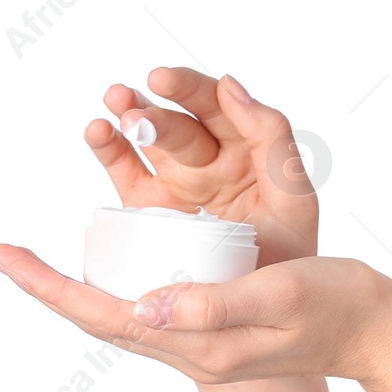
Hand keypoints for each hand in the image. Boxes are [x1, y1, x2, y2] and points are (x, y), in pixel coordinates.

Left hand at [0, 249, 391, 388]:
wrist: (377, 330)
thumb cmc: (337, 306)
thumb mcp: (278, 296)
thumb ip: (214, 303)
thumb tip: (144, 305)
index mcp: (198, 343)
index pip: (105, 316)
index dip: (50, 287)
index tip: (4, 257)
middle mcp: (191, 345)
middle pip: (101, 317)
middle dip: (51, 287)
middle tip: (5, 255)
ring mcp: (203, 336)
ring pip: (123, 311)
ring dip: (82, 284)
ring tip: (46, 259)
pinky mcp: (217, 319)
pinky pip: (154, 301)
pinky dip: (124, 278)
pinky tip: (121, 259)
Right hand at [90, 66, 317, 265]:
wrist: (267, 311)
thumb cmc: (289, 251)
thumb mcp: (293, 195)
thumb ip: (271, 137)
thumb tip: (230, 84)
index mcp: (245, 147)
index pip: (216, 105)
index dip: (190, 89)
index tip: (163, 80)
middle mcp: (207, 158)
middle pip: (177, 124)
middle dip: (154, 111)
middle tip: (132, 109)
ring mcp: (175, 180)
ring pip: (146, 140)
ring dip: (126, 117)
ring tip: (111, 104)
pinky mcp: (147, 207)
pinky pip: (125, 171)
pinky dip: (109, 149)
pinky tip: (97, 131)